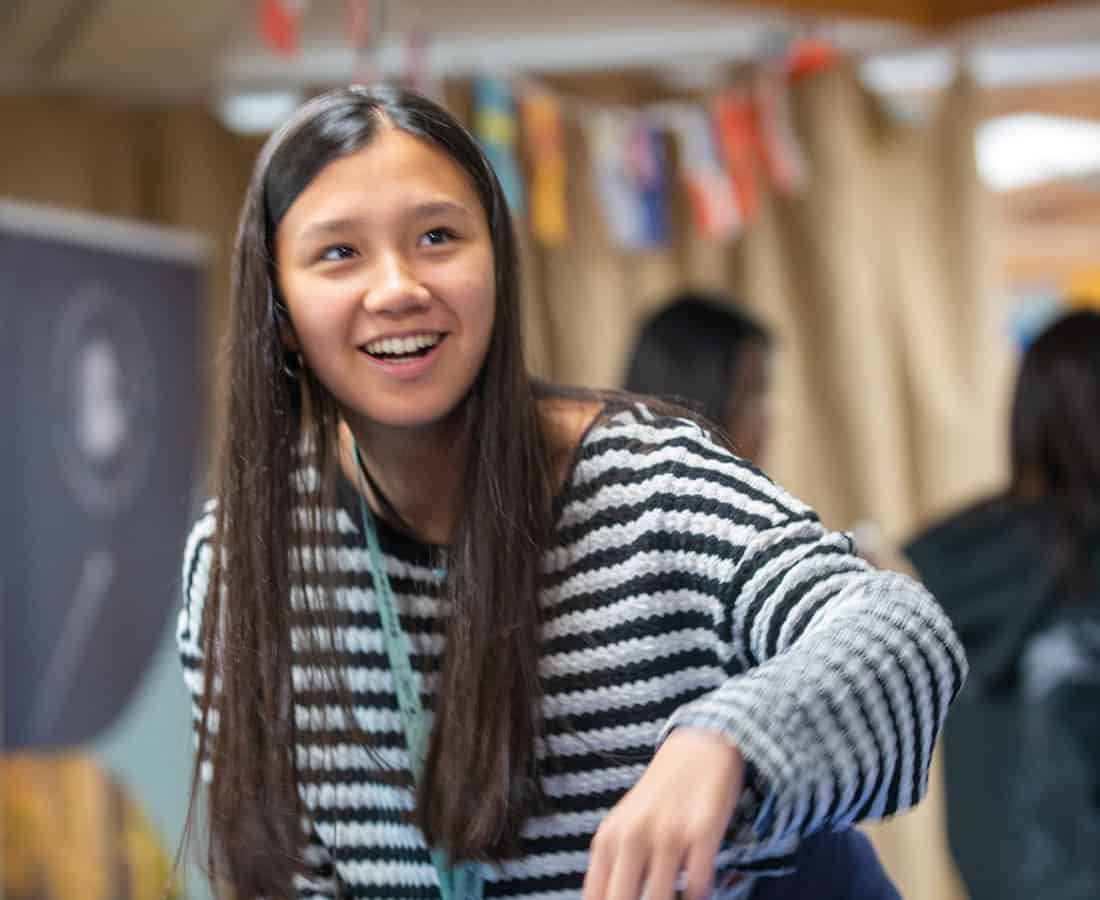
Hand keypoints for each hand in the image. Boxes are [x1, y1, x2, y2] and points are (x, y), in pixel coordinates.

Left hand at [583, 729, 744, 899]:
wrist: (698, 749)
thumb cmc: (659, 794)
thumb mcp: (623, 824)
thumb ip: (612, 866)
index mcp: (609, 837)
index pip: (596, 896)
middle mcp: (633, 835)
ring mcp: (668, 834)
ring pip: (660, 899)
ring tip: (674, 895)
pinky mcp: (702, 833)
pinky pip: (698, 884)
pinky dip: (697, 895)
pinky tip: (697, 890)